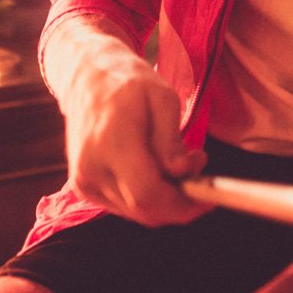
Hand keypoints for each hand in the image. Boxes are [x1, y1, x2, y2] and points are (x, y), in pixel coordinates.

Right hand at [63, 46, 205, 225]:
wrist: (88, 79)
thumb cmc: (129, 83)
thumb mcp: (162, 98)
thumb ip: (171, 139)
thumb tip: (183, 172)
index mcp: (112, 142)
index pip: (147, 194)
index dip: (181, 204)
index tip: (207, 196)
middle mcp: (92, 169)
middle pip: (144, 210)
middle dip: (179, 204)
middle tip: (200, 178)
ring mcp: (85, 181)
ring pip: (136, 212)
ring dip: (164, 200)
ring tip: (178, 166)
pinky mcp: (85, 187)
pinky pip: (124, 206)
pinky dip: (147, 197)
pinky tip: (156, 171)